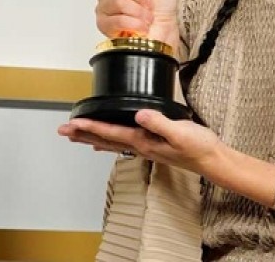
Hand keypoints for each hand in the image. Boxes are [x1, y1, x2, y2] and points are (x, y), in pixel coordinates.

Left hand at [58, 110, 221, 175]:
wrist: (212, 160)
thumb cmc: (198, 146)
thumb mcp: (180, 132)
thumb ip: (159, 123)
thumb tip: (139, 114)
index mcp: (143, 141)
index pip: (111, 133)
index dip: (91, 126)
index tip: (72, 123)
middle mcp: (140, 146)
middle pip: (105, 139)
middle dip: (83, 134)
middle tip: (62, 130)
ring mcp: (145, 147)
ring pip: (111, 142)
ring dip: (92, 137)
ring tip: (75, 136)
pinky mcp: (152, 144)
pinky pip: (122, 142)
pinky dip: (108, 140)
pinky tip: (103, 142)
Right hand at [94, 0, 178, 48]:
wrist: (164, 25)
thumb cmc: (161, 1)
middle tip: (149, 3)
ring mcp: (103, 6)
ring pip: (119, 2)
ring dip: (140, 11)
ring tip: (147, 16)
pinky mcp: (103, 25)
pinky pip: (119, 21)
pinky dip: (136, 24)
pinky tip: (142, 26)